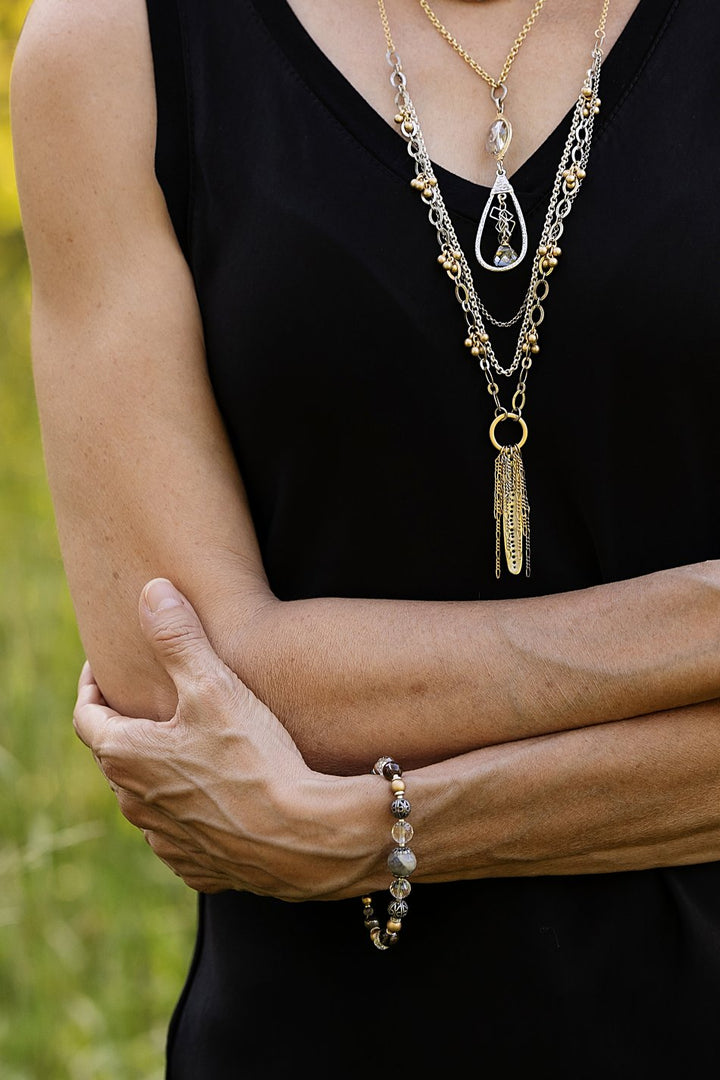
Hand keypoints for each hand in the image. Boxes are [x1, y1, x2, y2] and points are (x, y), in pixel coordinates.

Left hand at [73, 579, 371, 899]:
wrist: (302, 837)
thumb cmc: (254, 758)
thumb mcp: (213, 685)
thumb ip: (177, 637)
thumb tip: (151, 591)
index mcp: (125, 756)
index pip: (86, 715)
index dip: (91, 687)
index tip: (104, 668)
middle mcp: (134, 803)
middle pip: (116, 756)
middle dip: (130, 726)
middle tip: (152, 701)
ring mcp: (165, 840)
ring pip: (149, 797)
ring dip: (160, 771)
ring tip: (189, 745)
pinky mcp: (199, 865)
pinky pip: (182, 833)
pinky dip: (191, 811)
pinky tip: (219, 796)